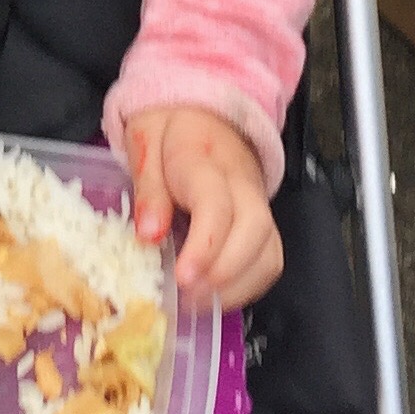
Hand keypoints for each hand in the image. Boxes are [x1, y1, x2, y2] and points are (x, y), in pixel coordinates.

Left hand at [126, 105, 280, 313]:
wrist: (203, 110)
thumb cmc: (169, 132)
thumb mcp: (144, 145)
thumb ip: (148, 190)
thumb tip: (148, 235)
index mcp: (206, 160)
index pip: (217, 206)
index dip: (203, 247)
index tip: (182, 277)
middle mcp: (242, 184)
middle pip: (256, 231)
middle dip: (224, 273)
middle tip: (187, 296)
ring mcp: (259, 204)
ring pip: (269, 251)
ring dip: (236, 287)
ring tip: (196, 303)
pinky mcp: (263, 223)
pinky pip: (269, 260)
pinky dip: (247, 287)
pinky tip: (214, 296)